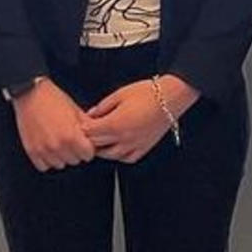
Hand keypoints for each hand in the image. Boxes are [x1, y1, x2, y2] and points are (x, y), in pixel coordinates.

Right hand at [12, 78, 95, 170]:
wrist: (31, 93)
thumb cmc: (53, 99)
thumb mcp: (76, 111)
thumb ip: (88, 127)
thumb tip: (98, 136)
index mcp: (72, 136)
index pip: (88, 155)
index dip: (87, 147)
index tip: (83, 141)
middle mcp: (58, 146)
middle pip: (75, 160)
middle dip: (75, 151)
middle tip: (69, 138)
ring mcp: (44, 150)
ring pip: (60, 164)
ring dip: (61, 156)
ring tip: (57, 141)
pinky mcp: (32, 152)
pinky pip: (44, 166)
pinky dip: (47, 159)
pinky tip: (48, 147)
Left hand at [81, 75, 195, 163]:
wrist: (171, 97)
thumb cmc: (147, 93)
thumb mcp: (119, 94)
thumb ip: (102, 106)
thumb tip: (90, 114)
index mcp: (115, 124)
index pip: (90, 132)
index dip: (82, 128)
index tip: (80, 123)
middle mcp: (123, 138)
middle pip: (97, 145)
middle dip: (89, 139)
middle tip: (87, 132)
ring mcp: (134, 145)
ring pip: (110, 156)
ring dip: (102, 149)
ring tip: (100, 141)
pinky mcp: (144, 147)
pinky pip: (127, 158)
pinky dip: (119, 155)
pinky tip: (117, 148)